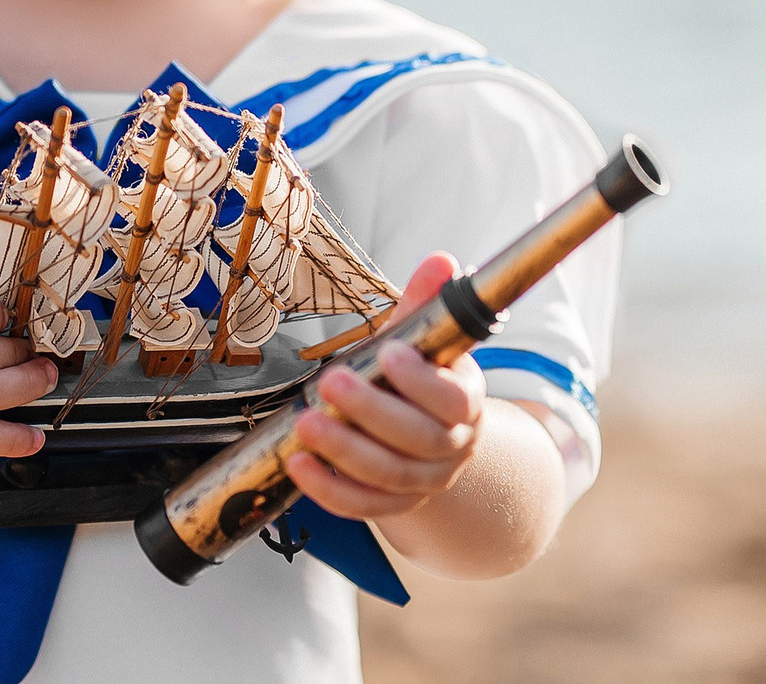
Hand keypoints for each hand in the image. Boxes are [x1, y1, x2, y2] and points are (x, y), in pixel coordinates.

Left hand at [284, 252, 485, 520]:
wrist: (427, 434)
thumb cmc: (417, 376)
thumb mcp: (420, 339)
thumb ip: (424, 303)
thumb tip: (441, 261)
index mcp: (466, 400)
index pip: (453, 399)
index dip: (421, 380)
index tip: (386, 353)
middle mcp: (453, 445)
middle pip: (419, 438)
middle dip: (372, 411)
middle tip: (330, 382)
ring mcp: (426, 480)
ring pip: (390, 475)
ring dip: (344, 450)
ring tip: (306, 423)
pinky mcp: (395, 504)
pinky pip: (364, 505)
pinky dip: (330, 489)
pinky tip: (299, 463)